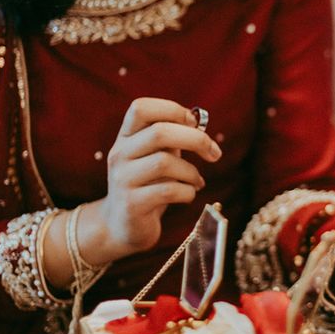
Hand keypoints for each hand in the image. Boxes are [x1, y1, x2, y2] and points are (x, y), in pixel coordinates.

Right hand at [98, 98, 221, 257]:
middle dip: (196, 139)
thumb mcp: (156, 156)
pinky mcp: (132, 204)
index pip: (141, 107)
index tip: (194, 124)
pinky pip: (168, 191)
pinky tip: (189, 194)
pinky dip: (188, 192)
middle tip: (214, 153)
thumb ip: (172, 138)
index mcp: (125, 137)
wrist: (122, 225)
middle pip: (159, 132)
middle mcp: (119, 154)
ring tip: (197, 181)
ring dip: (192, 171)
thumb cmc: (148, 185)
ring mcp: (123, 180)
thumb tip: (198, 122)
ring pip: (164, 162)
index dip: (172, 109)